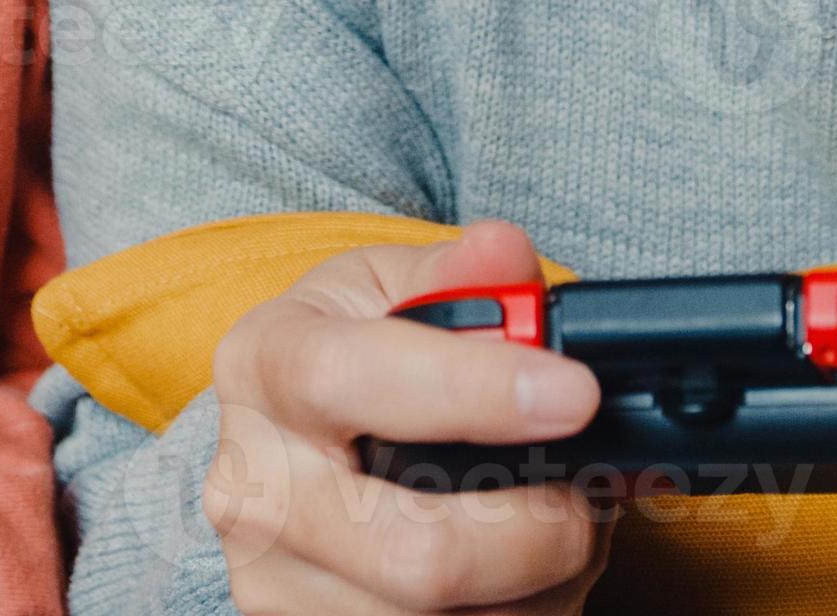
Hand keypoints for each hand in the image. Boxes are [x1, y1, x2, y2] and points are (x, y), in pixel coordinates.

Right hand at [203, 221, 615, 613]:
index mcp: (262, 366)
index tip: (573, 395)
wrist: (285, 445)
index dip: (472, 392)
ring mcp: (274, 583)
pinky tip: (517, 575)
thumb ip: (457, 273)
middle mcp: (250, 486)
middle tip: (587, 497)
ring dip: (536, 585)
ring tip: (552, 529)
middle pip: (414, 554)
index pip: (352, 383)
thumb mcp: (388, 287)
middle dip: (537, 533)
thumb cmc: (348, 355)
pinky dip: (513, 615)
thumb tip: (504, 256)